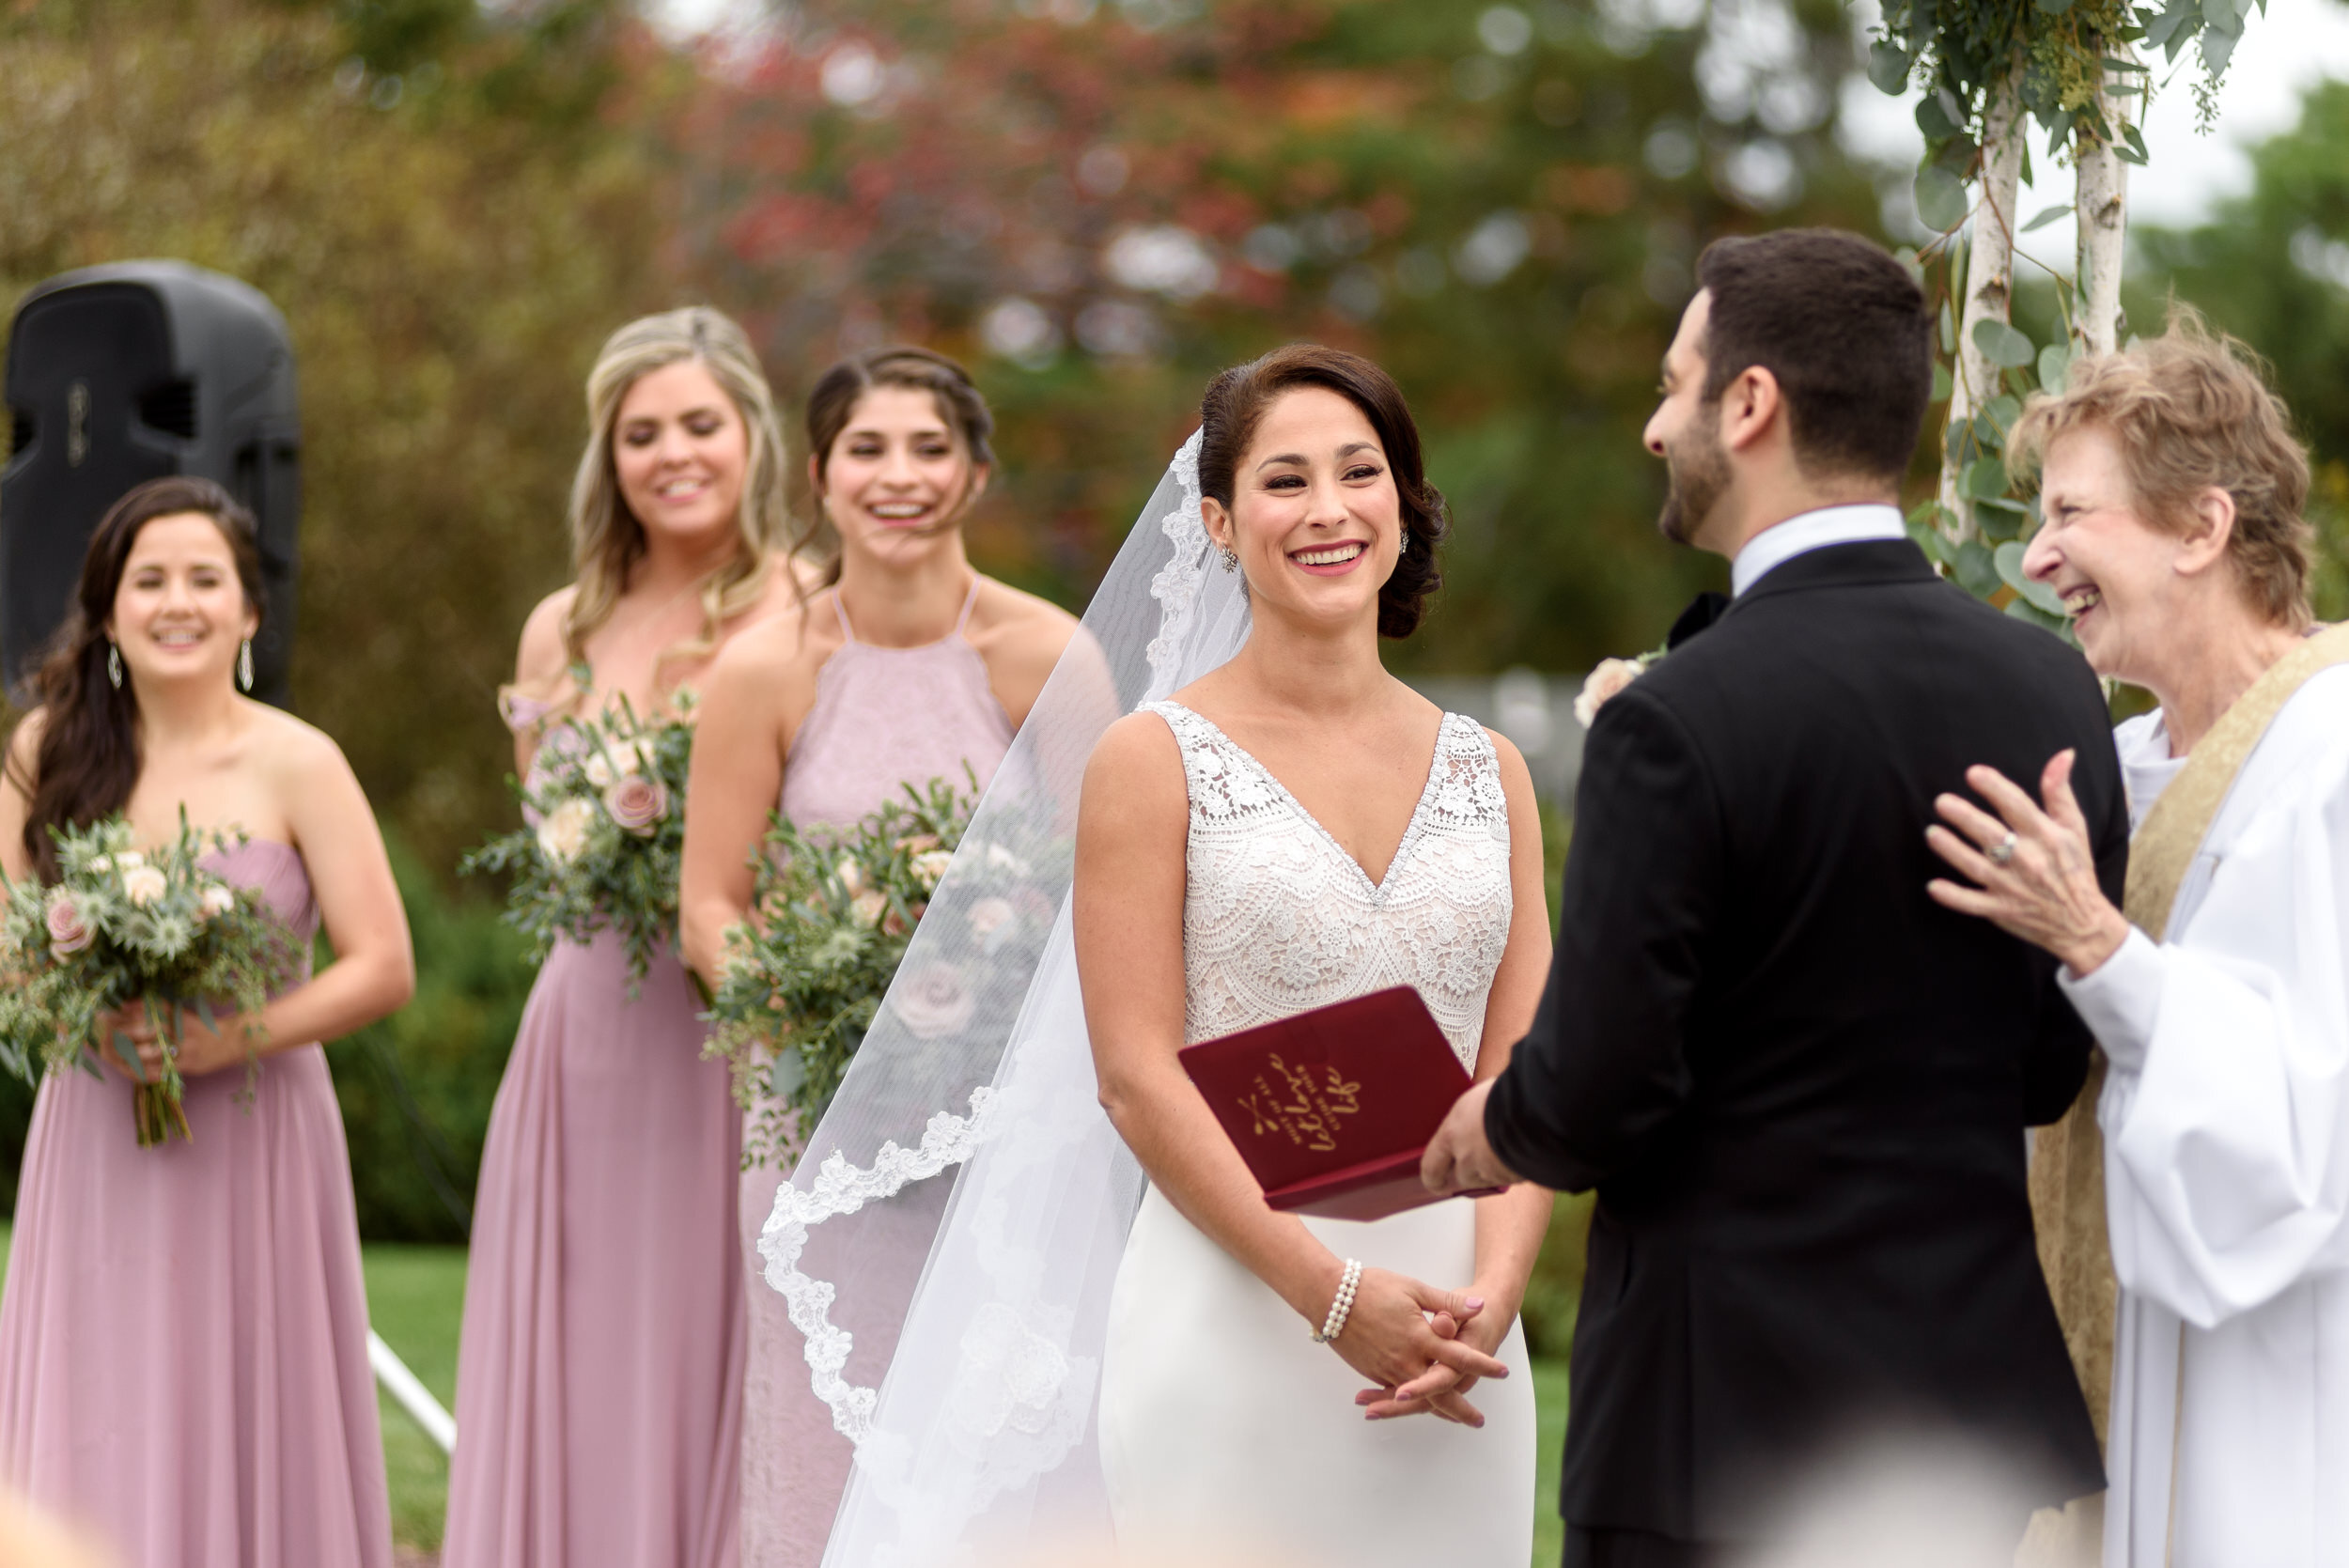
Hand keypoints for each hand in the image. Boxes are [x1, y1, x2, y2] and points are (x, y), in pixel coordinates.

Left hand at [93, 1002, 249, 1083]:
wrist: (234, 1041)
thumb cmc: (203, 1027)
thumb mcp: (181, 1012)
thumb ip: (155, 1007)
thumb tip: (125, 1004)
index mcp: (176, 1015)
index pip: (141, 1013)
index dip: (120, 1015)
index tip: (102, 1014)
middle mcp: (179, 1031)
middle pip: (139, 1032)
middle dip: (115, 1033)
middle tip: (98, 1034)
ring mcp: (183, 1050)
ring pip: (143, 1053)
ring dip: (122, 1054)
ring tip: (106, 1052)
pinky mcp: (186, 1066)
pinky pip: (155, 1072)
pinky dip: (138, 1071)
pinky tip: (125, 1068)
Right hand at [1320, 1266, 1507, 1426]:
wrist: (1328, 1296)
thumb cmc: (1371, 1287)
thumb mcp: (1413, 1288)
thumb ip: (1446, 1303)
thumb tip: (1478, 1306)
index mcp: (1420, 1337)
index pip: (1460, 1356)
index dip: (1484, 1365)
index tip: (1502, 1371)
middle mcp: (1405, 1359)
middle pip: (1440, 1393)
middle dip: (1460, 1409)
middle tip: (1478, 1421)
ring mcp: (1387, 1369)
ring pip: (1417, 1398)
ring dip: (1437, 1409)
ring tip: (1452, 1418)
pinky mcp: (1371, 1372)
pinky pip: (1395, 1392)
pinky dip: (1409, 1402)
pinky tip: (1418, 1405)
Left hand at [1422, 1078, 1521, 1196]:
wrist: (1537, 1110)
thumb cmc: (1506, 1095)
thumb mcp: (1477, 1098)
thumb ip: (1468, 1116)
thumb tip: (1471, 1116)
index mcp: (1452, 1134)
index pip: (1431, 1165)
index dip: (1432, 1177)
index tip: (1434, 1182)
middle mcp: (1468, 1158)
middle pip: (1462, 1177)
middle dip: (1469, 1171)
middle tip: (1478, 1158)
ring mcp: (1492, 1171)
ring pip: (1487, 1179)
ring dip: (1492, 1170)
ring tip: (1505, 1147)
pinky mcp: (1515, 1177)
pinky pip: (1510, 1177)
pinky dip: (1513, 1169)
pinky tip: (1522, 1151)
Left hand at [1926, 750, 2130, 976]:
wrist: (2084, 923)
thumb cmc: (2075, 869)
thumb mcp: (2074, 828)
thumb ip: (2060, 792)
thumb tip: (2063, 754)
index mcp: (2046, 836)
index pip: (2018, 806)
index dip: (1995, 788)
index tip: (1973, 773)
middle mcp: (2028, 860)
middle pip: (1991, 834)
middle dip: (1965, 817)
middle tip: (1941, 802)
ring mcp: (2013, 887)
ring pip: (1977, 866)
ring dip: (1952, 850)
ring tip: (1931, 832)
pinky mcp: (2002, 910)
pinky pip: (1974, 903)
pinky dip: (1954, 897)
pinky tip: (1933, 886)